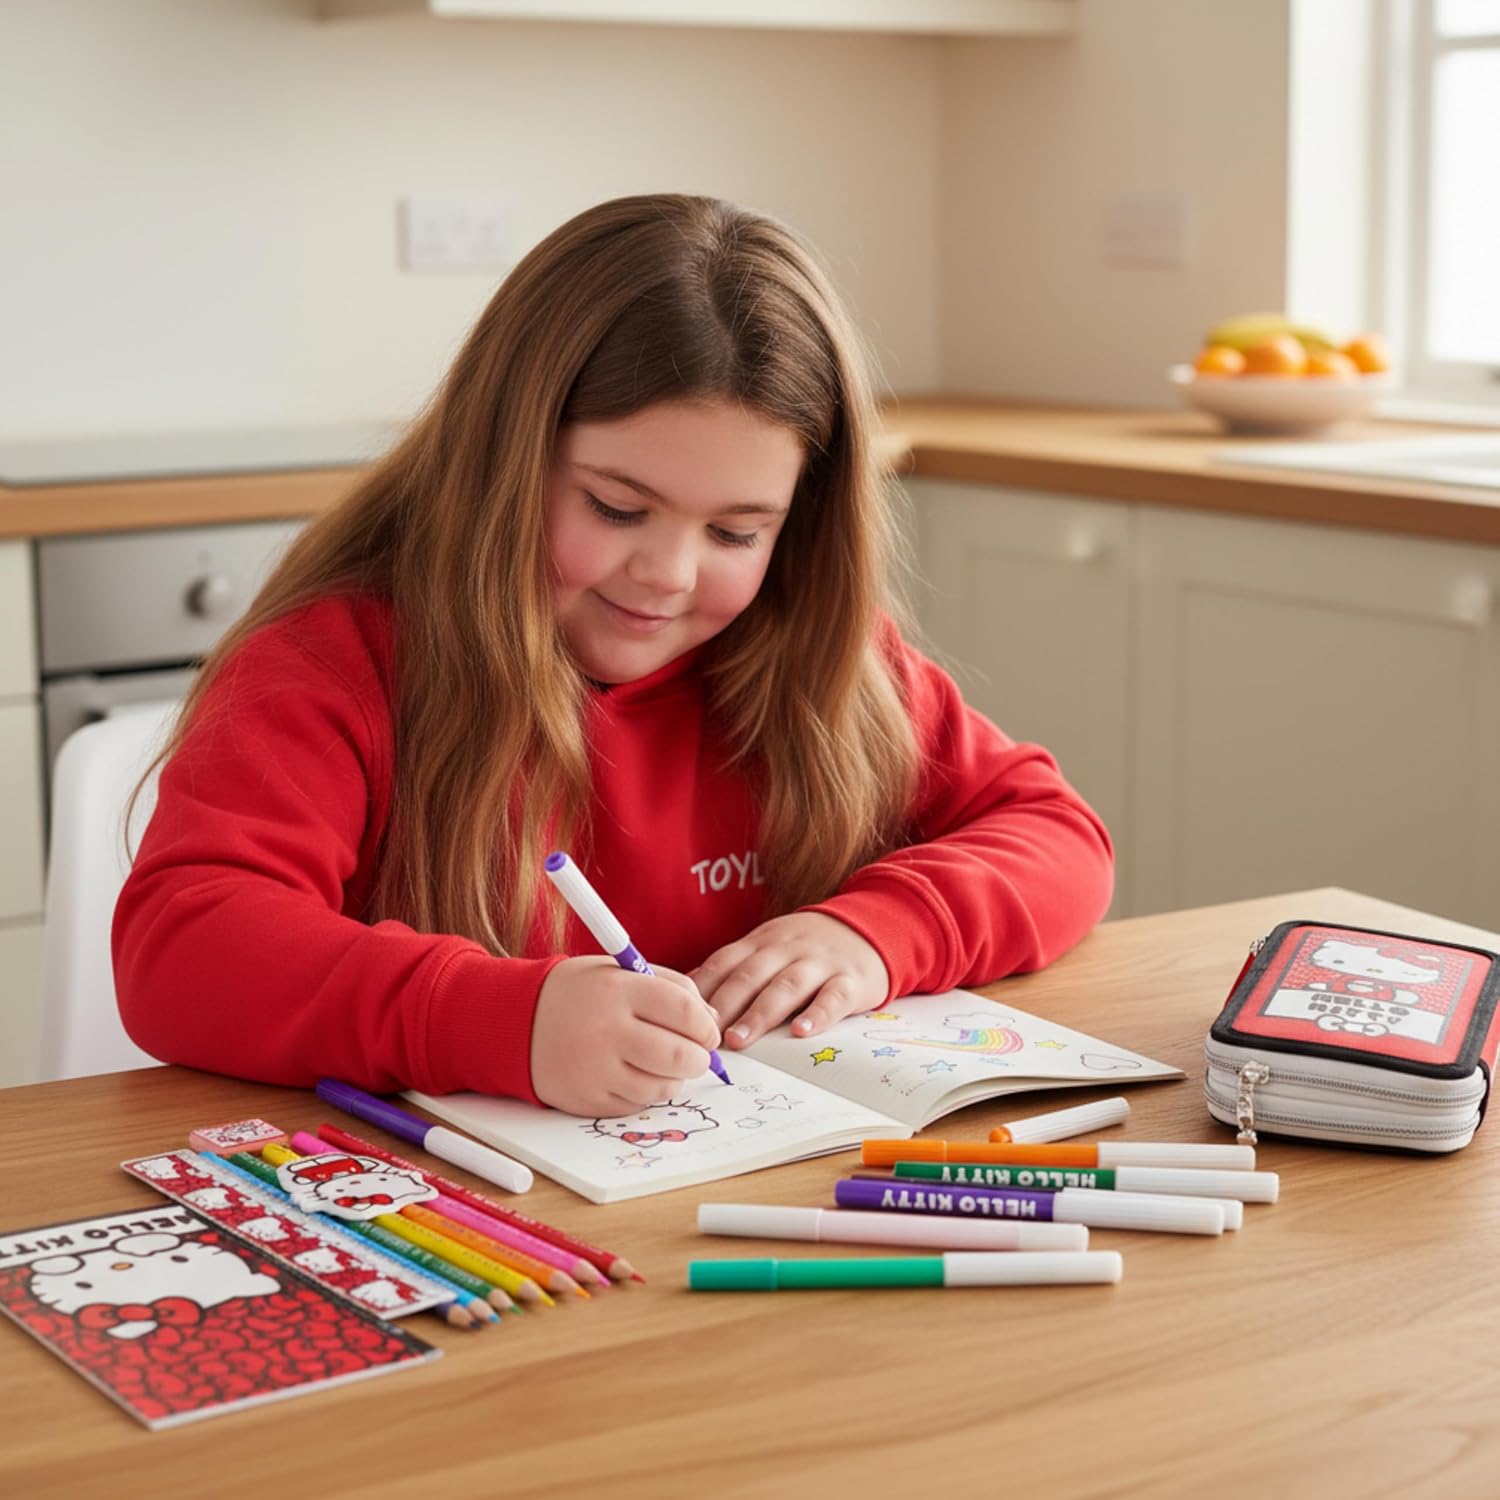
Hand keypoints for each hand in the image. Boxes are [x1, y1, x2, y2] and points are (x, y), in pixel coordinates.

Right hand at [530, 957, 722, 1116]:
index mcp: (618, 990)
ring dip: (675, 1079)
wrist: (514, 1022)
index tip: (708, 1031)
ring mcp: (595, 1069)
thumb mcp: (619, 971)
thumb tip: (711, 1019)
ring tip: (665, 1064)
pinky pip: (636, 1105)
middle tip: (698, 1055)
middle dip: (700, 1059)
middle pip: (679, 1056)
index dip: (706, 1025)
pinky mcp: (586, 1100)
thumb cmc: (577, 994)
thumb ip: (669, 986)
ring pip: (661, 1087)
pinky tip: (636, 1075)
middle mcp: (606, 1031)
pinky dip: (646, 1093)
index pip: (684, 1011)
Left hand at [692, 913, 888, 1048]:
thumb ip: (734, 967)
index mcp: (762, 942)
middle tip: (703, 1036)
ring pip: (786, 986)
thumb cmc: (807, 948)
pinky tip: (802, 1032)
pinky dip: (817, 1015)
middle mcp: (787, 949)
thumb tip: (687, 993)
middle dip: (724, 1005)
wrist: (870, 928)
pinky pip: (833, 997)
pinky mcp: (851, 980)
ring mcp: (820, 963)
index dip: (702, 989)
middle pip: (750, 975)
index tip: (680, 1017)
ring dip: (760, 1014)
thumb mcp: (769, 947)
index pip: (725, 962)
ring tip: (739, 1039)